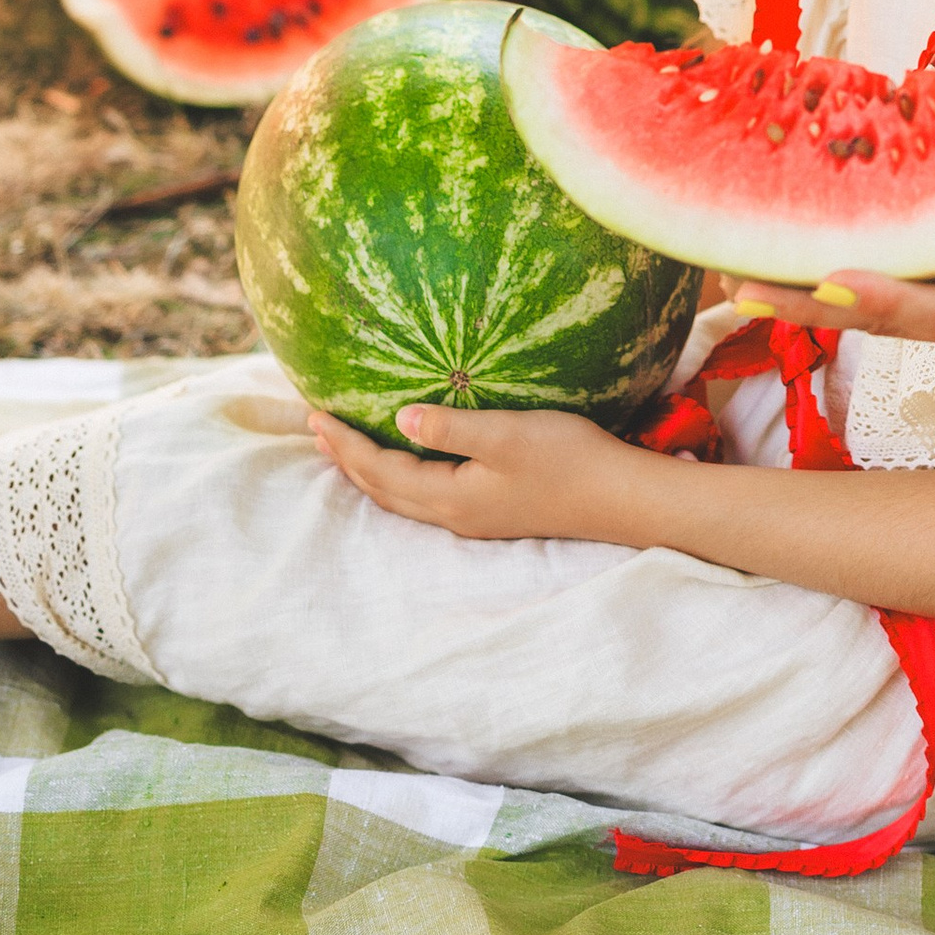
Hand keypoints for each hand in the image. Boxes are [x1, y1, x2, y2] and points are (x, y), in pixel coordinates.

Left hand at [308, 402, 644, 545]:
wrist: (619, 498)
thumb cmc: (567, 459)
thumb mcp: (507, 435)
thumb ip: (452, 427)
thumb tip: (399, 419)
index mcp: (450, 497)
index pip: (380, 470)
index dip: (345, 444)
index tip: (315, 416)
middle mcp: (454, 515)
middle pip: (382, 491)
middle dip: (346, 461)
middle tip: (316, 430)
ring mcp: (473, 518)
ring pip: (402, 498)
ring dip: (369, 473)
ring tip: (345, 450)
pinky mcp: (491, 512)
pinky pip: (424, 497)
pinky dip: (398, 478)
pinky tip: (407, 462)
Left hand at [718, 168, 934, 375]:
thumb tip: (913, 106)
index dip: (876, 296)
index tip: (823, 280)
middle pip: (891, 322)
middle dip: (809, 302)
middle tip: (733, 282)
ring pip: (893, 321)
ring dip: (824, 296)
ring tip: (744, 272)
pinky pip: (914, 313)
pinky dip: (867, 290)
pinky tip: (807, 264)